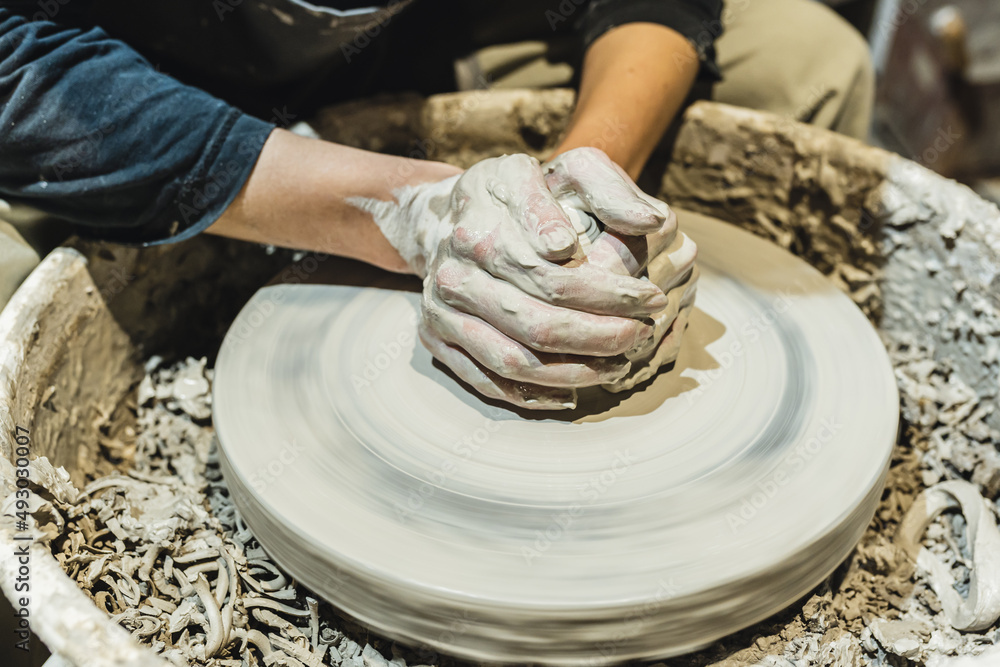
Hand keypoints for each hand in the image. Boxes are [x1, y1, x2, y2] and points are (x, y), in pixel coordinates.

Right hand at [350, 151, 670, 408]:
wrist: (442, 216)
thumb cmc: (516, 193)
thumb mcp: (562, 168)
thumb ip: (608, 188)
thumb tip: (650, 222)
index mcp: (483, 227)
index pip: (552, 275)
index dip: (608, 293)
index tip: (650, 297)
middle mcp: (455, 271)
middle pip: (535, 322)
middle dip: (598, 336)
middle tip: (642, 335)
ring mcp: (441, 309)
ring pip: (512, 359)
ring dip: (572, 372)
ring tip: (618, 365)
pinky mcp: (436, 338)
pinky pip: (485, 380)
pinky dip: (531, 396)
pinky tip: (572, 393)